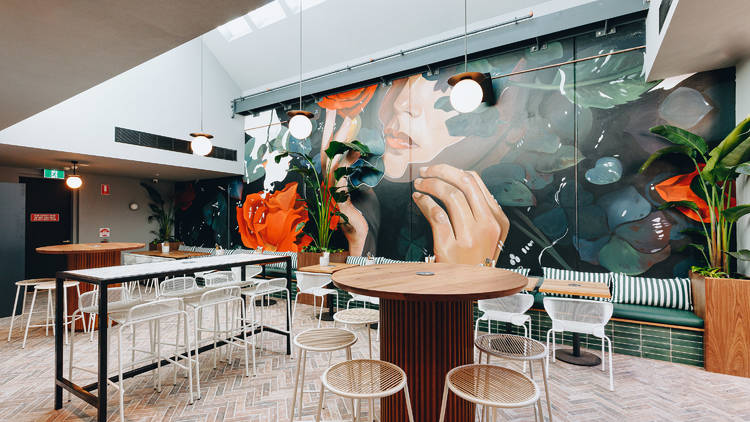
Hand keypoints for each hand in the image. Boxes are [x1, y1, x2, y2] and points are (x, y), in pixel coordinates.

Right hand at [320, 110, 368, 255]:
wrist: (361, 237)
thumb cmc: (362, 214)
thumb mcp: (360, 187)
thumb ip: (358, 171)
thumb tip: (362, 153)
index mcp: (332, 179)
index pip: (329, 151)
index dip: (330, 132)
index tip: (333, 114)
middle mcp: (328, 184)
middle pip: (327, 151)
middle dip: (332, 130)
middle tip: (338, 112)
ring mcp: (331, 192)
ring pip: (333, 160)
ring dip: (341, 141)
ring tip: (350, 124)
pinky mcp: (338, 200)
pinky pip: (341, 176)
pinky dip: (349, 162)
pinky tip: (358, 150)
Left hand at [412, 164, 508, 264]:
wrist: (469, 291)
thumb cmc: (475, 262)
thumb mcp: (488, 236)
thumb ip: (478, 211)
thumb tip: (456, 182)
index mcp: (499, 219)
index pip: (476, 181)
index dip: (453, 170)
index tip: (438, 170)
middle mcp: (488, 226)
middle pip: (464, 183)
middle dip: (441, 172)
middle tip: (425, 172)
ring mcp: (471, 237)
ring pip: (450, 195)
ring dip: (430, 185)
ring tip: (419, 185)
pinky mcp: (452, 247)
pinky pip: (437, 214)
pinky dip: (424, 202)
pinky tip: (418, 199)